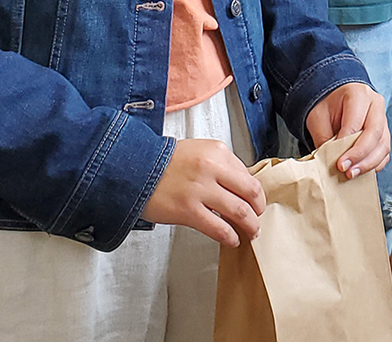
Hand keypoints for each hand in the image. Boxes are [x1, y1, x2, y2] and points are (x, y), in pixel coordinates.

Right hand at [141, 138, 263, 246]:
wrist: (132, 169)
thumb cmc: (164, 162)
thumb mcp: (198, 151)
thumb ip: (220, 166)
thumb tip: (241, 187)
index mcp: (217, 152)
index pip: (248, 175)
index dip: (255, 192)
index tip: (255, 202)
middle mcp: (212, 168)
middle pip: (251, 193)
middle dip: (259, 209)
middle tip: (258, 217)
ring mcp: (200, 190)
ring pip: (239, 211)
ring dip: (250, 226)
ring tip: (251, 233)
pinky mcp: (188, 211)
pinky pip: (219, 228)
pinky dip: (230, 236)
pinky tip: (233, 240)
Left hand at [305, 83, 390, 178]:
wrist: (336, 98)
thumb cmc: (328, 105)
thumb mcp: (318, 117)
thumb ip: (324, 138)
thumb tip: (329, 162)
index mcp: (358, 94)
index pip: (356, 123)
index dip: (347, 145)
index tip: (338, 163)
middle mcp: (375, 104)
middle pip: (375, 133)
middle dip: (360, 156)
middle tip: (346, 171)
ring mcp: (383, 118)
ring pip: (383, 145)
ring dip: (369, 163)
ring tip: (352, 174)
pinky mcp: (384, 132)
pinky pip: (385, 151)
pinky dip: (375, 164)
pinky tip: (362, 171)